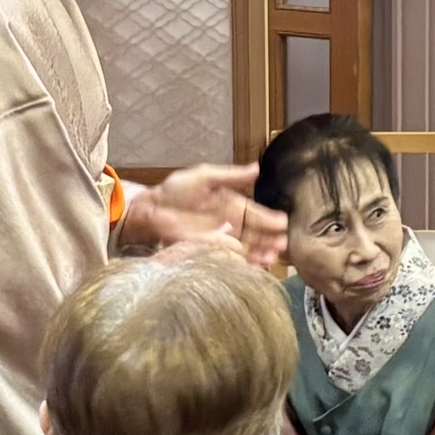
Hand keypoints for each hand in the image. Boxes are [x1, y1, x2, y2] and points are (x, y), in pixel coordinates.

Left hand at [122, 163, 289, 268]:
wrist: (152, 208)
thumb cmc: (175, 191)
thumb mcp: (205, 177)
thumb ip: (231, 176)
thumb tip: (257, 168)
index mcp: (231, 205)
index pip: (254, 214)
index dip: (268, 219)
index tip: (283, 223)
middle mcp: (229, 224)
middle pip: (253, 235)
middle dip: (268, 240)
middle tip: (282, 246)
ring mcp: (219, 239)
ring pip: (244, 249)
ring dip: (258, 254)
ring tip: (270, 258)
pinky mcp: (207, 251)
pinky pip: (228, 258)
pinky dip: (241, 263)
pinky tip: (252, 266)